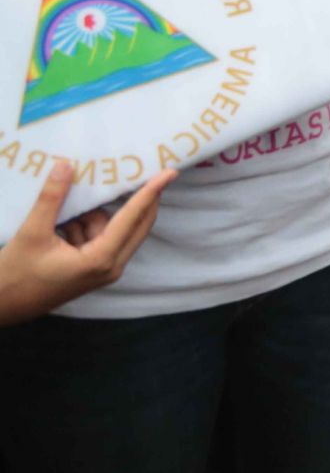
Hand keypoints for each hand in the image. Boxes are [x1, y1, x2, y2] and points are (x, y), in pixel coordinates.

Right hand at [0, 161, 175, 326]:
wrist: (1, 307)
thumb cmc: (15, 275)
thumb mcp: (32, 233)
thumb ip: (52, 199)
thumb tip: (66, 165)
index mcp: (101, 259)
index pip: (133, 218)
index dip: (151, 192)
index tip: (169, 171)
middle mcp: (110, 266)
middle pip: (136, 223)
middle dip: (137, 197)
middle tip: (139, 168)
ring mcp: (103, 270)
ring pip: (112, 228)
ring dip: (95, 213)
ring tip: (69, 201)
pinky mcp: (92, 269)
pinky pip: (97, 237)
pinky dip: (84, 224)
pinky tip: (60, 221)